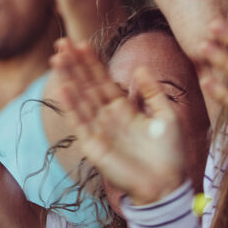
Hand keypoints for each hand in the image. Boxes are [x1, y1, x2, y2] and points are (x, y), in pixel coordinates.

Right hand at [51, 37, 185, 204]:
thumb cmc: (170, 154)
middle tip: (61, 42)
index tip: (82, 43)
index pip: (103, 80)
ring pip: (79, 98)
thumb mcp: (167, 117)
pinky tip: (62, 87)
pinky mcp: (93, 146)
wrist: (167, 185)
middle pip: (87, 85)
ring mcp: (98, 130)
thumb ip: (152, 93)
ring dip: (67, 78)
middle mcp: (107, 116)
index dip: (92, 63)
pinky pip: (79, 122)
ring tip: (57, 58)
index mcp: (123, 109)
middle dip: (74, 64)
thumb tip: (140, 68)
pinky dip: (70, 105)